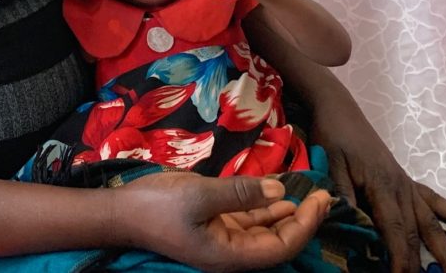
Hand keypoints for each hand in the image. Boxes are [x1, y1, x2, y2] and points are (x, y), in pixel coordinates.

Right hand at [117, 173, 329, 271]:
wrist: (121, 212)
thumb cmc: (158, 206)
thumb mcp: (200, 195)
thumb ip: (241, 193)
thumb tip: (281, 192)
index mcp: (230, 255)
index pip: (281, 246)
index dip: (306, 225)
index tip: (322, 200)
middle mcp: (230, 251)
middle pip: (277, 241)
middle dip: (303, 219)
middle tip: (324, 194)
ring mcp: (221, 238)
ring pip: (263, 229)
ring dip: (286, 212)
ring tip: (307, 192)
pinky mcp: (212, 224)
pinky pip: (246, 218)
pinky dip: (263, 206)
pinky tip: (276, 191)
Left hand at [309, 97, 445, 272]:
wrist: (339, 109)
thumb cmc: (332, 135)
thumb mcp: (330, 163)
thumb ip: (341, 192)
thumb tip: (350, 220)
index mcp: (381, 185)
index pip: (395, 229)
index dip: (400, 257)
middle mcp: (400, 187)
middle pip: (416, 232)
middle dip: (423, 263)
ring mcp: (406, 183)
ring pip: (430, 221)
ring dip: (445, 248)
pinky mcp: (406, 179)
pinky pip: (434, 199)